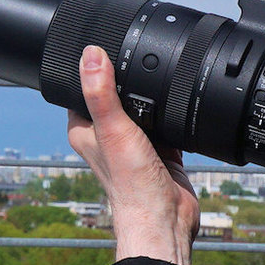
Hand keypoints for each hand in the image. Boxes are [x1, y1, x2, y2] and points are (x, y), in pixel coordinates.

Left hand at [67, 45, 198, 264]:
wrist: (165, 219)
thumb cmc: (130, 184)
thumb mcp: (113, 128)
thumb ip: (100, 91)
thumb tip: (90, 53)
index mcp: (85, 130)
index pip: (82, 88)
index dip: (92, 68)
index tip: (103, 45)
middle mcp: (108, 136)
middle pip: (118, 95)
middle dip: (129, 79)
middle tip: (141, 59)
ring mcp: (135, 143)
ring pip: (144, 108)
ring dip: (153, 97)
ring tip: (162, 81)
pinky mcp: (161, 150)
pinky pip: (168, 123)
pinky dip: (175, 114)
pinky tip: (182, 104)